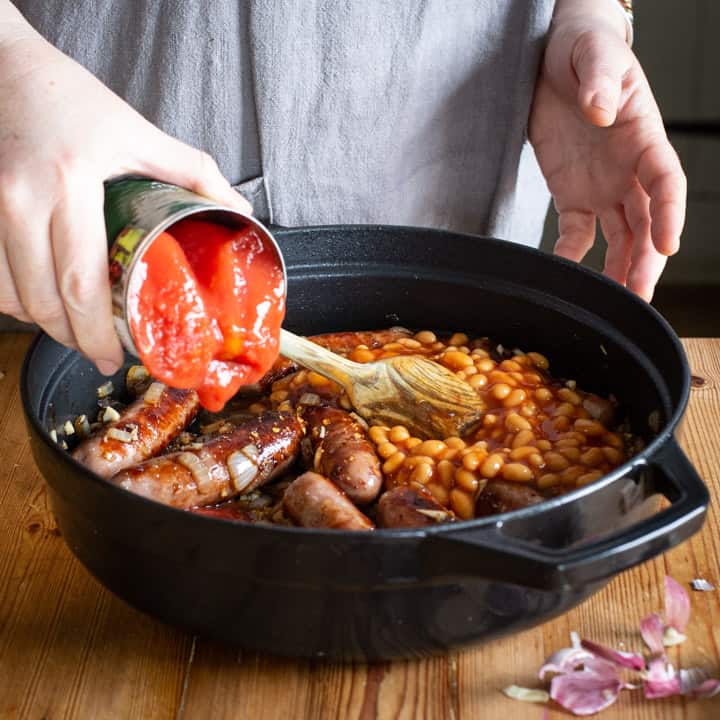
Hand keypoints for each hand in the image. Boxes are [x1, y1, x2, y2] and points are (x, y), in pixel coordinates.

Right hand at [0, 30, 250, 373]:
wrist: (3, 65)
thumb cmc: (72, 99)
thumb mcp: (138, 131)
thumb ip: (192, 171)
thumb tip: (239, 209)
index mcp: (69, 183)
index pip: (80, 282)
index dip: (95, 332)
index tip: (113, 356)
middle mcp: (18, 199)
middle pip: (41, 301)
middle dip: (72, 339)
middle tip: (97, 354)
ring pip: (7, 294)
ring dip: (41, 322)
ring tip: (72, 330)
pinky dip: (12, 297)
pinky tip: (37, 299)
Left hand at [529, 5, 685, 300]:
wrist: (555, 59)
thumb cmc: (584, 51)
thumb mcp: (592, 55)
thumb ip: (598, 81)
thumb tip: (601, 112)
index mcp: (644, 137)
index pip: (666, 182)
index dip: (670, 214)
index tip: (668, 245)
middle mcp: (629, 170)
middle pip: (646, 222)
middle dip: (646, 260)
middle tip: (639, 297)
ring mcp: (603, 186)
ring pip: (620, 237)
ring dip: (619, 269)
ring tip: (616, 302)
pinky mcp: (573, 195)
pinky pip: (576, 233)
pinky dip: (571, 255)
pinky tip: (566, 275)